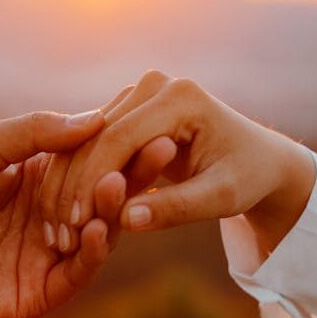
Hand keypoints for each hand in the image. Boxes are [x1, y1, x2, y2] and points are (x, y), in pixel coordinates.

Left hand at [0, 107, 170, 317]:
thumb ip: (32, 132)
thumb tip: (95, 117)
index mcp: (37, 177)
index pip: (91, 157)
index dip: (119, 140)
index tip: (148, 117)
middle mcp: (51, 214)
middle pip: (104, 193)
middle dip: (133, 172)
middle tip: (161, 148)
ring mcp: (48, 254)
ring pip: (99, 231)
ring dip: (114, 209)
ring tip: (121, 184)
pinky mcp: (40, 291)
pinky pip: (78, 271)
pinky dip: (93, 251)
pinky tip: (98, 228)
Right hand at [46, 70, 315, 254]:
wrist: (258, 160)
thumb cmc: (247, 179)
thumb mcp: (221, 198)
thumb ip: (176, 208)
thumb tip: (127, 221)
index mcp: (180, 96)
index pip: (120, 137)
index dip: (95, 181)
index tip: (79, 223)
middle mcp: (154, 85)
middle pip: (96, 136)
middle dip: (75, 185)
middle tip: (60, 232)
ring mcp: (138, 93)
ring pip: (85, 140)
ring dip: (67, 183)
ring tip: (58, 228)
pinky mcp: (127, 109)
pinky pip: (90, 143)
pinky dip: (75, 177)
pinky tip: (65, 213)